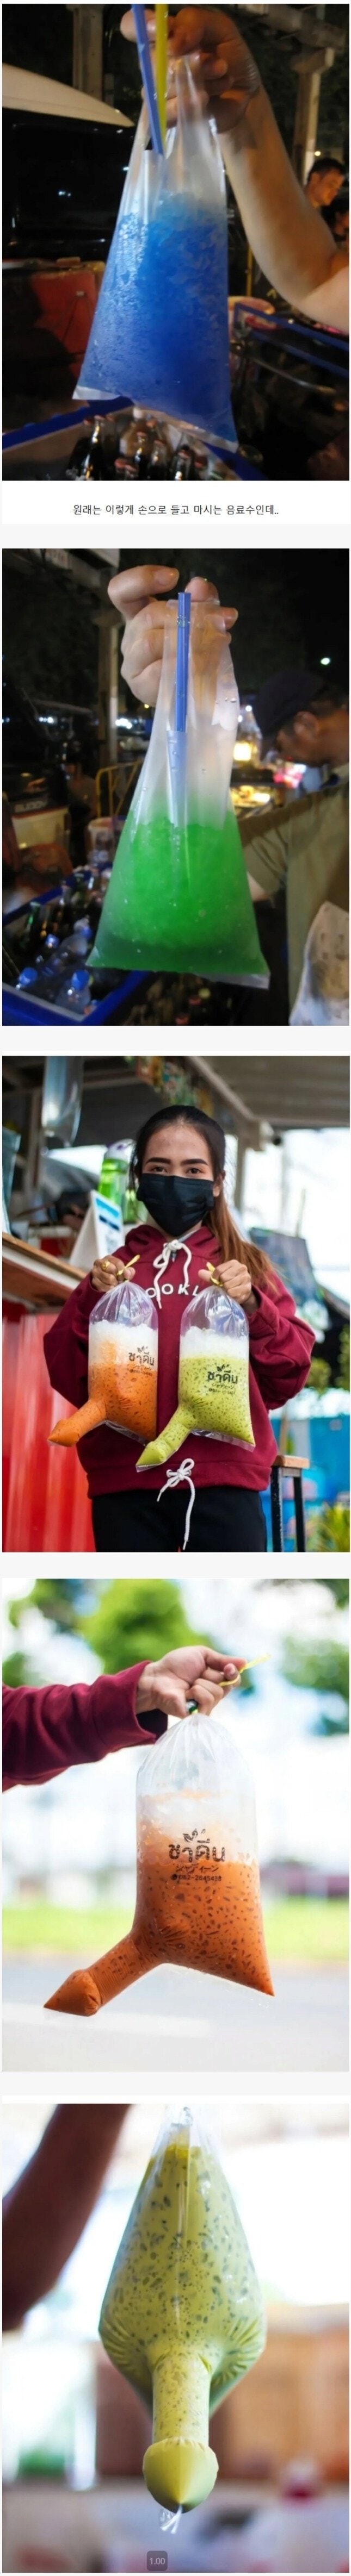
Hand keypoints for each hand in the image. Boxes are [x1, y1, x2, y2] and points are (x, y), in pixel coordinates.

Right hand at [91, 1256, 126, 1294]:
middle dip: (118, 1277)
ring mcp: (95, 1272)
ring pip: (108, 1278)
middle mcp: (100, 1262)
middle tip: (119, 1281)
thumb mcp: (123, 1271)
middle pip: (112, 1270)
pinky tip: (110, 1287)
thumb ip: (129, 1271)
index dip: (123, 1271)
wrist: (102, 1280)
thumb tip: (127, 1273)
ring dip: (114, 1284)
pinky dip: (109, 1288)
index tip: (125, 1277)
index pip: (118, 1263)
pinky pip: (104, 1286)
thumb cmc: (115, 1274)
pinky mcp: (93, 1281)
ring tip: (115, 1284)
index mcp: (108, 1258)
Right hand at [107, 565, 236, 706]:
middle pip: (147, 616)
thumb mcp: (200, 621)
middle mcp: (131, 637)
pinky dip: (184, 665)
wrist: (190, 693)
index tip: (174, 577)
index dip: (141, 579)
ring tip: (215, 642)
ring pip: (149, 643)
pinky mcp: (140, 686)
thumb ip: (201, 600)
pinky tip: (205, 663)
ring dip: (185, 640)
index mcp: (138, 614)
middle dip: (184, 615)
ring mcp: (132, 663)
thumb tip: (200, 585)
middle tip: (217, 619)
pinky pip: (158, 672)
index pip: (121, 591)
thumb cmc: (191, 653)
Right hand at [121, 8, 259, 134]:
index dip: (139, 26)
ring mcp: (160, 90)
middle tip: (217, 63)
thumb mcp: (219, 27)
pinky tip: (208, 99)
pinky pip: (166, 112)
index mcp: (164, 35)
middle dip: (188, 62)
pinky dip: (192, 105)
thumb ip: (194, 23)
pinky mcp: (169, 115)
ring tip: (220, 79)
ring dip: (199, 82)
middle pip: (151, 61)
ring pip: (163, 87)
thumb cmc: (230, 55)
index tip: (157, 30)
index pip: (132, 26)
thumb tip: (172, 41)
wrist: (244, 91)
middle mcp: (157, 61)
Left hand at [136, 1646, 240, 1722]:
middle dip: (212, 1675)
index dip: (233, 1673)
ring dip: (201, 1683)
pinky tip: (186, 1694)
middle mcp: (212, 1694)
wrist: (157, 1676)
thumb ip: (222, 1659)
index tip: (229, 1667)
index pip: (234, 1680)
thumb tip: (245, 1662)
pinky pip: (207, 1702)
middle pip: (227, 1686)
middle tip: (197, 1675)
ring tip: (188, 1685)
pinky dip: (197, 1692)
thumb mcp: (202, 1655)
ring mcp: (204, 1706)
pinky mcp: (196, 1715)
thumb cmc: (176, 1665)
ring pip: (217, 1693)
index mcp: (214, 1680)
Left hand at [199, 1259, 255, 1308]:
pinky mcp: (247, 1288)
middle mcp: (242, 1268)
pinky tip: (233, 1293)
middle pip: (223, 1277)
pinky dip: (230, 1294)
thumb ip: (210, 1275)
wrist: (243, 1290)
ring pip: (228, 1285)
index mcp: (234, 1263)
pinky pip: (232, 1292)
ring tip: (229, 1289)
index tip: (216, 1280)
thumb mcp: (220, 1276)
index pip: (219, 1270)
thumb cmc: (230, 1281)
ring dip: (226, 1289)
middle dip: (222, 1284)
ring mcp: (245, 1278)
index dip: (215, 1277)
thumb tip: (199, 1272)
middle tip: (225, 1285)